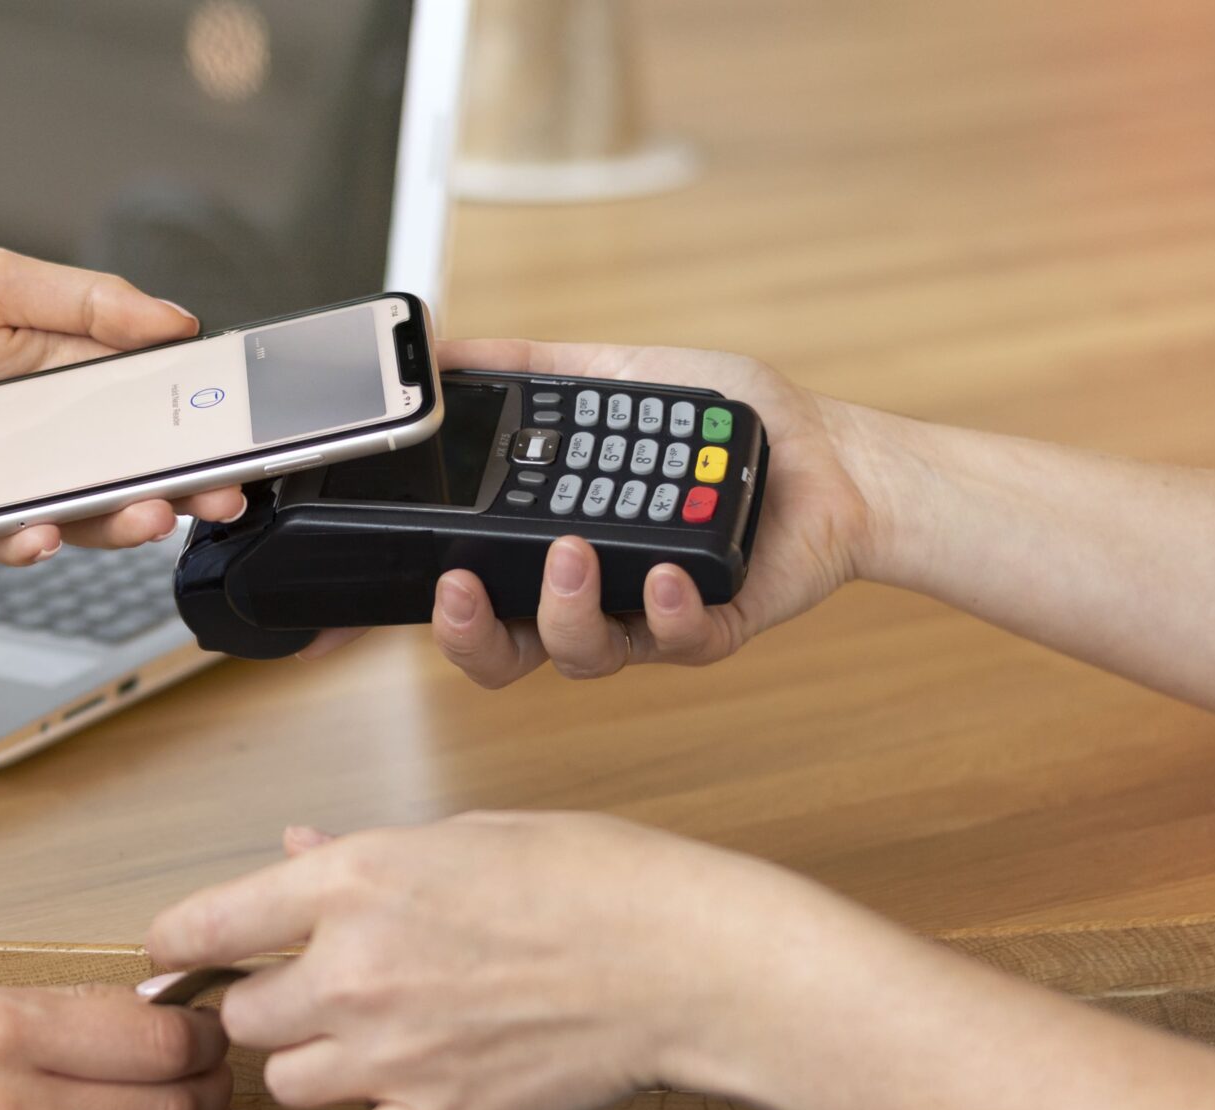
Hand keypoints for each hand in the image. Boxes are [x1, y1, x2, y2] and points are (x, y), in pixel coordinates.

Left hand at [0, 249, 247, 568]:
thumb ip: (90, 302)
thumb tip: (176, 320)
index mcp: (64, 376)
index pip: (150, 407)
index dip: (196, 422)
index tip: (239, 431)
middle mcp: (43, 439)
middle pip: (130, 473)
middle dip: (183, 489)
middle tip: (223, 496)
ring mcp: (4, 485)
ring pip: (78, 517)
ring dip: (120, 522)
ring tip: (152, 515)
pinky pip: (0, 540)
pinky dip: (26, 541)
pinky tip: (44, 532)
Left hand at [144, 815, 833, 1109]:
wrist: (683, 963)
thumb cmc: (591, 881)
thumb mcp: (463, 837)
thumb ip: (358, 856)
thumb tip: (292, 850)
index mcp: (356, 882)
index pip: (205, 924)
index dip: (176, 947)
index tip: (176, 959)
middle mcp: (355, 970)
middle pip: (239, 1016)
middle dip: (258, 1008)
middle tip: (298, 1000)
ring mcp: (393, 1055)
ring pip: (280, 1084)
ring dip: (301, 1070)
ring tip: (350, 1049)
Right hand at [302, 341, 880, 681]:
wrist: (827, 451)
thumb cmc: (724, 426)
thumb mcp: (618, 375)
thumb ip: (533, 367)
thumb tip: (448, 347)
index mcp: (552, 548)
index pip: (471, 595)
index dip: (429, 609)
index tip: (386, 599)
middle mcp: (589, 595)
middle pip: (504, 655)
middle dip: (472, 634)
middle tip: (465, 589)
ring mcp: (646, 620)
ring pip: (581, 657)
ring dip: (567, 612)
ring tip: (579, 553)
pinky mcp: (711, 629)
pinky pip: (677, 644)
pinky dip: (667, 612)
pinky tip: (665, 576)